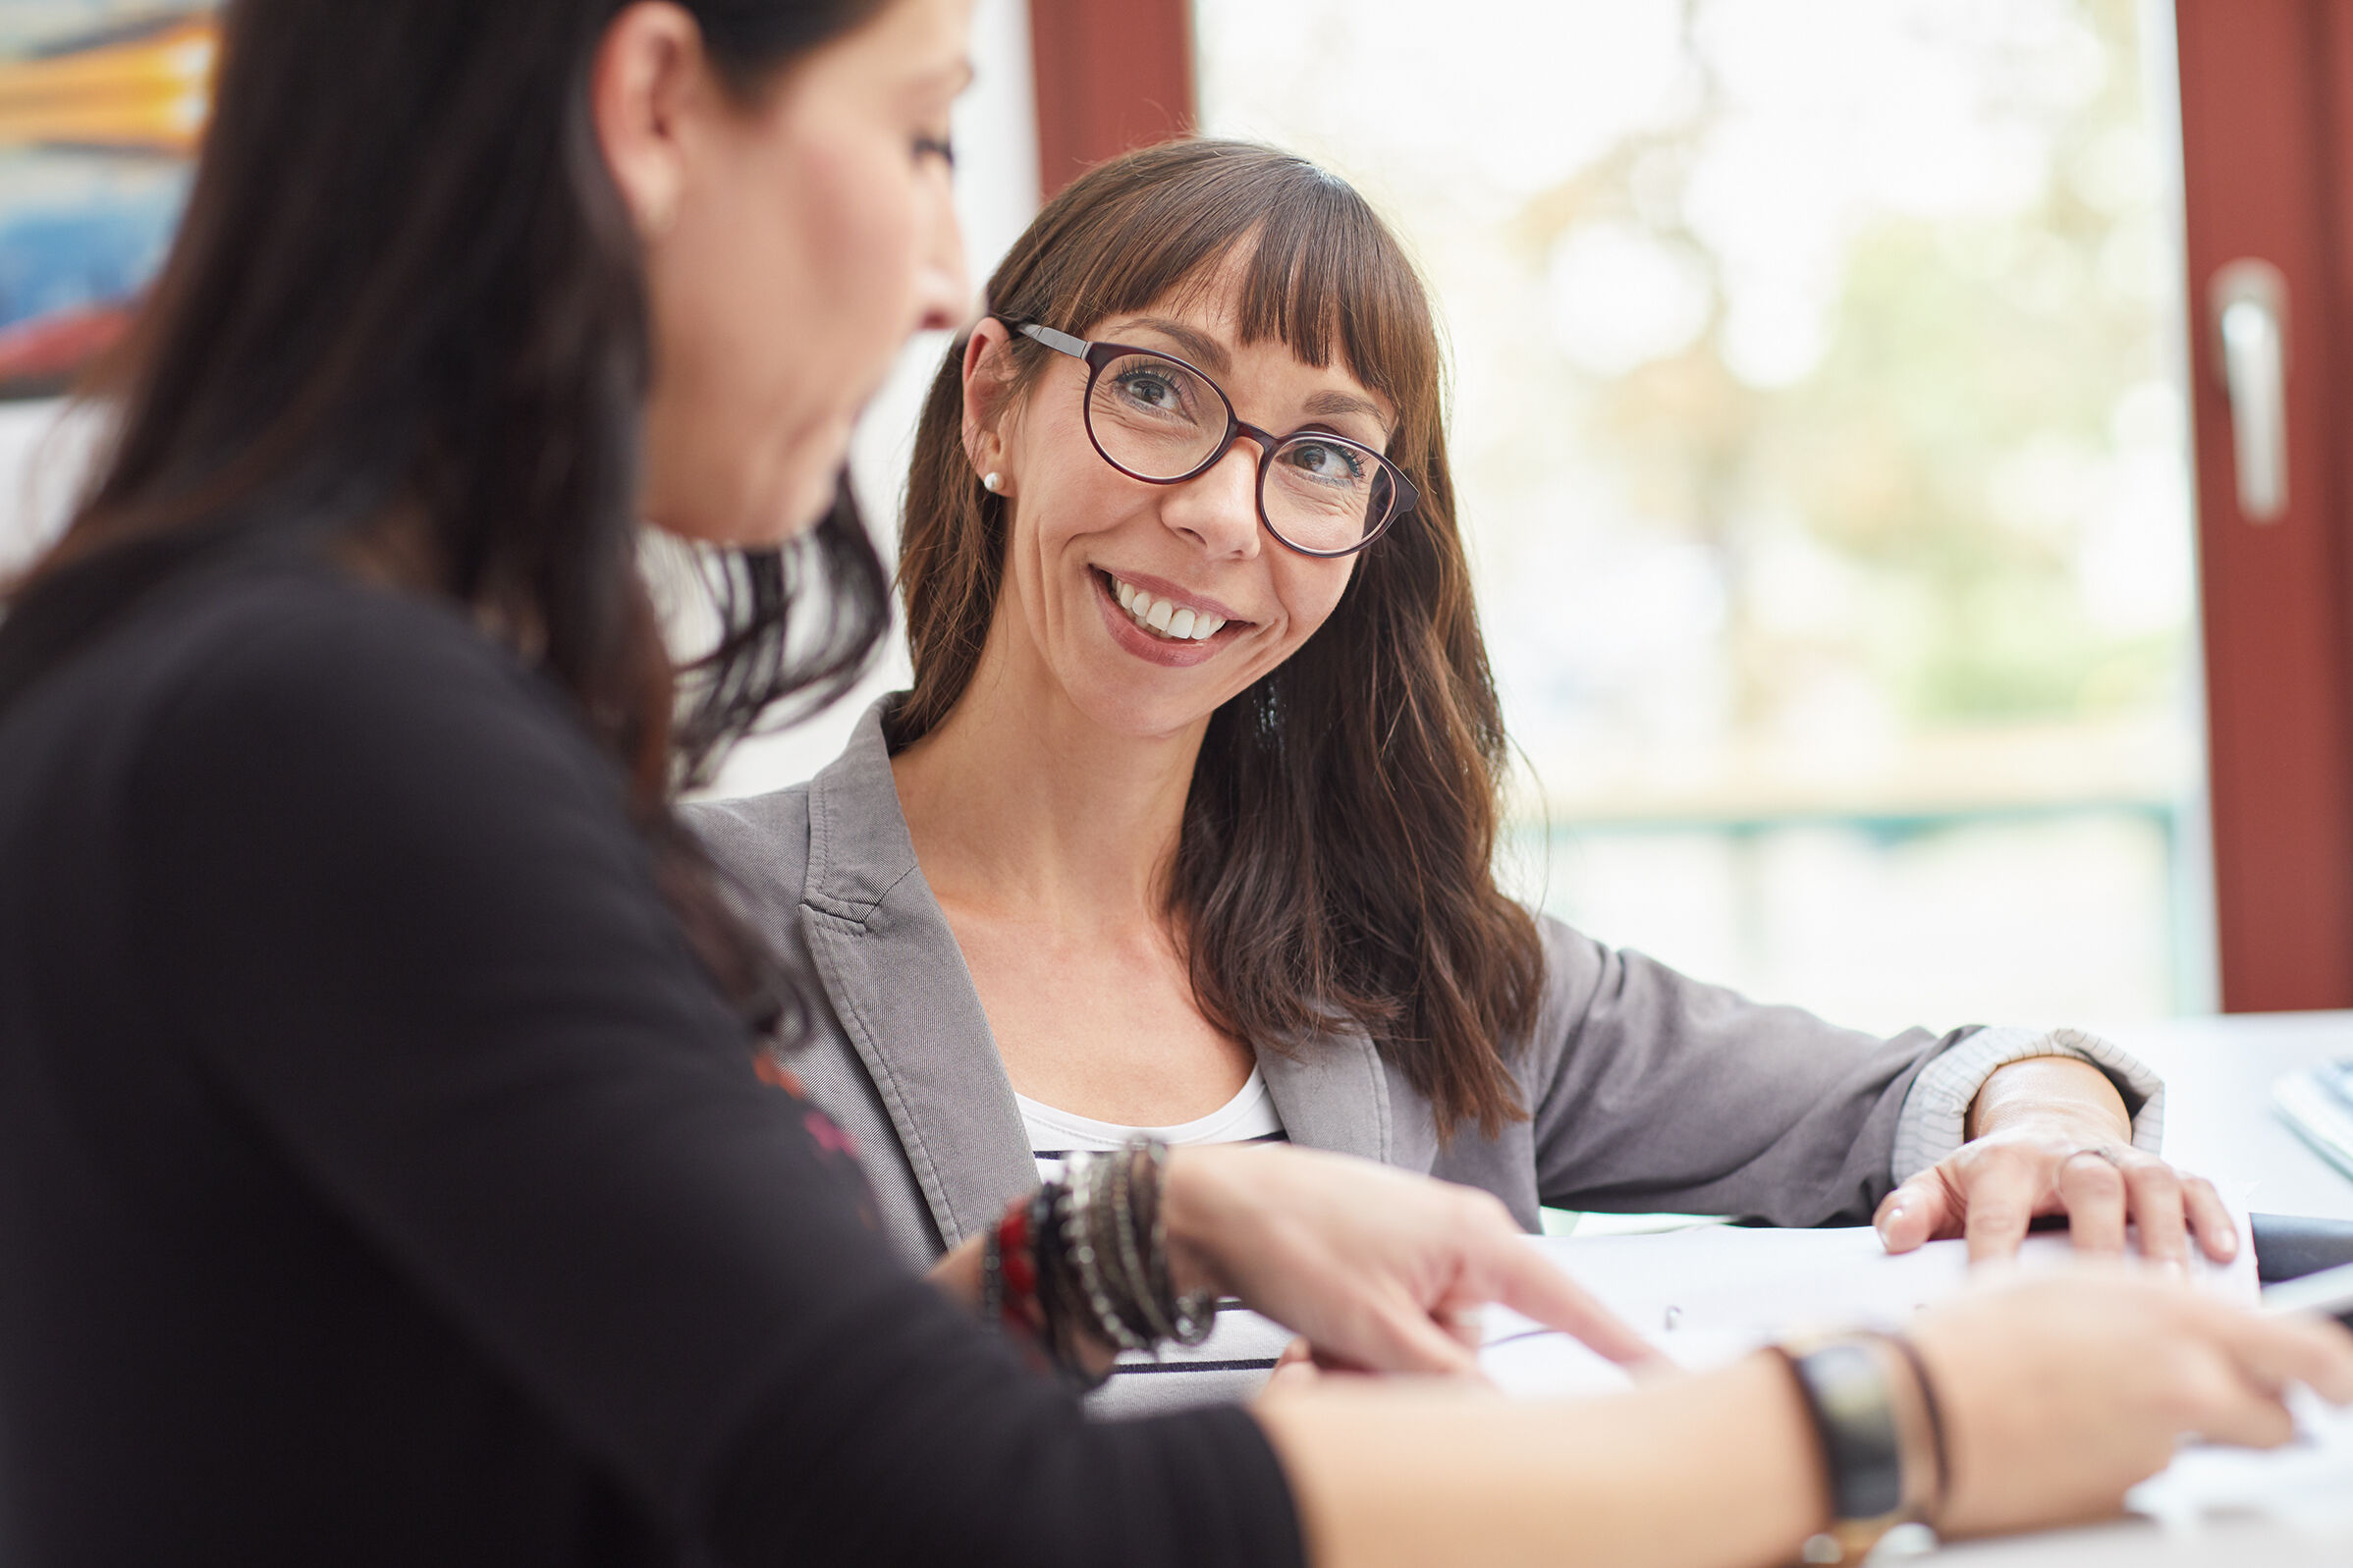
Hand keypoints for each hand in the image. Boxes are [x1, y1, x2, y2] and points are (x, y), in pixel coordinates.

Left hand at [1163, 1143, 1659, 1376]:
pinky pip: (1393, 1328)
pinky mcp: (1382, 1263)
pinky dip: (1356, 1346)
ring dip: (1373, 1365)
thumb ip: (1451, 1378)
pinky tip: (1312, 1340)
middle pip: (1471, 1346)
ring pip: (1423, 1347)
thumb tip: (1497, 1412)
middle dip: (1413, 1374)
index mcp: (1475, 1240)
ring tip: (1319, 1347)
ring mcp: (1417, 1249)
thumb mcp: (1378, 1330)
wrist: (1212, 1206)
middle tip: (1351, 1366)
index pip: (1568, 1303)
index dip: (1618, 1345)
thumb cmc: (1291, 1236)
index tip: (1666, 1377)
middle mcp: (1458, 1238)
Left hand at [1876, 1055, 2236, 1264]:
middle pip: (2089, 1183)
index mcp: (2004, 1163)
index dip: (1995, 1252)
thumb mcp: (1940, 1183)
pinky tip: (2225, 1253)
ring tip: (2173, 1288)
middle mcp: (2067, 1156)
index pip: (1998, 1209)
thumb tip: (1893, 1238)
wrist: (2042, 1127)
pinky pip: (2197, 1183)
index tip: (1997, 1300)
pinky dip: (2214, 1215)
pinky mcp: (2163, 1169)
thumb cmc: (1991, 1175)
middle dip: (2099, 1237)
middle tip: (2107, 1294)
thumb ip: (1909, 1208)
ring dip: (2165, 1232)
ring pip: (2152, 1182)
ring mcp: (2121, 1159)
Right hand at [1909, 1269, 2352, 1535]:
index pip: (2304, 1353)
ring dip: (2172, 1435)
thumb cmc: (1973, 1337)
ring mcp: (2161, 1447)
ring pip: (2206, 1448)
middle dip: (2264, 1419)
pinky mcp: (2130, 1496)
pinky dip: (2122, 1463)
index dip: (2330, 1373)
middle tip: (2231, 1409)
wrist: (1913, 1405)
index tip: (2335, 1384)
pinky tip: (2067, 1438)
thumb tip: (2190, 1329)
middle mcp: (2185, 1381)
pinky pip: (2148, 1479)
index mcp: (2176, 1316)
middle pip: (2279, 1420)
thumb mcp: (2070, 1289)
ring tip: (2091, 1408)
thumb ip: (2149, 1309)